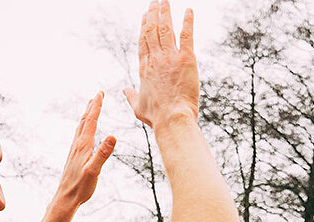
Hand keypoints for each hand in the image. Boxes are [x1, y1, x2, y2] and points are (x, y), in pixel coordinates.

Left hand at [39, 92, 115, 221]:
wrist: (66, 197)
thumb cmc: (81, 186)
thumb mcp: (94, 170)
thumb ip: (103, 153)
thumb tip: (113, 136)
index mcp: (84, 145)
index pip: (91, 121)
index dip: (96, 107)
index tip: (100, 94)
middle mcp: (78, 145)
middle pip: (85, 121)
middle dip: (92, 106)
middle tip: (98, 94)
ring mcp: (75, 150)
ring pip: (81, 127)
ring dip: (87, 115)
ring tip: (91, 107)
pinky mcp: (75, 156)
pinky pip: (80, 136)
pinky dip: (84, 127)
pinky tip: (85, 131)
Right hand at [123, 1, 198, 127]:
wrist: (172, 118)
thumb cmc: (156, 116)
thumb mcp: (138, 106)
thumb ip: (131, 96)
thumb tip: (124, 90)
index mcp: (144, 69)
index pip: (143, 42)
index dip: (144, 27)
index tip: (145, 16)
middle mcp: (155, 59)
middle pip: (152, 31)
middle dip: (153, 14)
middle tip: (155, 2)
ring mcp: (169, 58)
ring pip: (165, 29)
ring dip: (165, 13)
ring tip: (165, 1)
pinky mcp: (186, 59)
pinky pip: (186, 36)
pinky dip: (187, 22)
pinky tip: (189, 11)